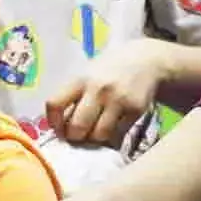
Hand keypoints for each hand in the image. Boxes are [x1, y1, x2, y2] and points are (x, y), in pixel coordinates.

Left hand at [45, 40, 172, 146]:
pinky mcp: (135, 110)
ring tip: (96, 132)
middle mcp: (98, 89)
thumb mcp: (87, 75)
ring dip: (95, 139)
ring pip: (99, 136)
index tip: (59, 129)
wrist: (147, 60)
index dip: (54, 122)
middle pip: (77, 127)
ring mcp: (118, 100)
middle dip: (75, 136)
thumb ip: (72, 97)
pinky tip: (113, 129)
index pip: (54, 104)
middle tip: (79, 135)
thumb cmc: (109, 71)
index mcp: (80, 79)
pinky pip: (118, 134)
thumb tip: (60, 128)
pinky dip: (113, 137)